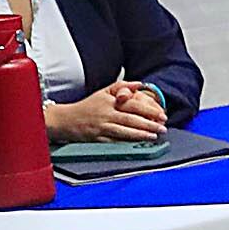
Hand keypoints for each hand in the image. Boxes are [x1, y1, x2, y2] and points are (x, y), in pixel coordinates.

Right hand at [45, 82, 166, 142]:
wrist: (65, 120)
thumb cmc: (87, 106)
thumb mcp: (103, 92)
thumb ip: (121, 86)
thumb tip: (140, 84)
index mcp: (109, 102)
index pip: (132, 105)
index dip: (149, 110)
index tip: (161, 115)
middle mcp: (105, 114)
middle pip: (131, 119)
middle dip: (149, 124)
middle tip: (163, 128)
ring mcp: (101, 127)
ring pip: (124, 131)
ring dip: (141, 135)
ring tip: (154, 136)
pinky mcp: (97, 139)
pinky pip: (115, 142)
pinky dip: (127, 143)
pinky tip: (138, 145)